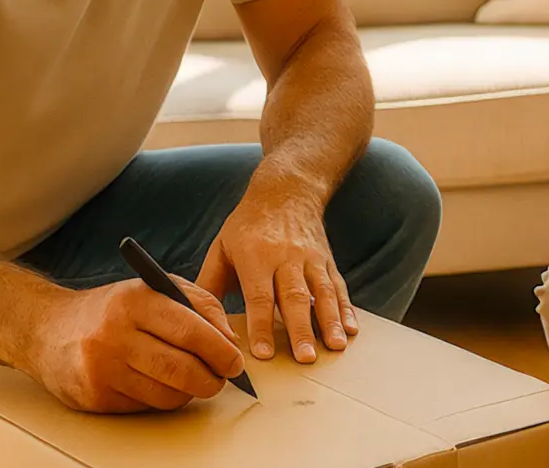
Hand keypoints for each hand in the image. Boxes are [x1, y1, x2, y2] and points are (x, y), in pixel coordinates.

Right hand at [19, 276, 244, 413]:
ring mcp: (102, 369)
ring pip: (166, 395)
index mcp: (134, 301)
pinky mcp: (95, 397)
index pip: (190, 330)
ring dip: (189, 392)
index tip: (235, 361)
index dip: (220, 350)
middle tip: (221, 378)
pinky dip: (161, 399)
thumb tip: (229, 339)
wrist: (49, 330)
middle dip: (211, 379)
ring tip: (193, 380)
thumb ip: (198, 304)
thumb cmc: (112, 309)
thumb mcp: (154, 289)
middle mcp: (114, 334)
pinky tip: (158, 384)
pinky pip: (145, 407)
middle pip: (180, 369)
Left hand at [196, 182, 357, 363]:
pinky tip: (351, 329)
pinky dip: (346, 308)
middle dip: (301, 330)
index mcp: (255, 256)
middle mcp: (286, 257)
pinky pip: (338, 286)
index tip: (263, 353)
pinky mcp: (327, 260)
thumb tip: (197, 321)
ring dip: (330, 321)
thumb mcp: (221, 247)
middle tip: (305, 358)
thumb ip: (210, 285)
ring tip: (335, 347)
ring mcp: (311, 258)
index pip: (259, 295)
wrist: (286, 190)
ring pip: (322, 293)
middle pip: (294, 297)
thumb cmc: (247, 225)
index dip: (261, 325)